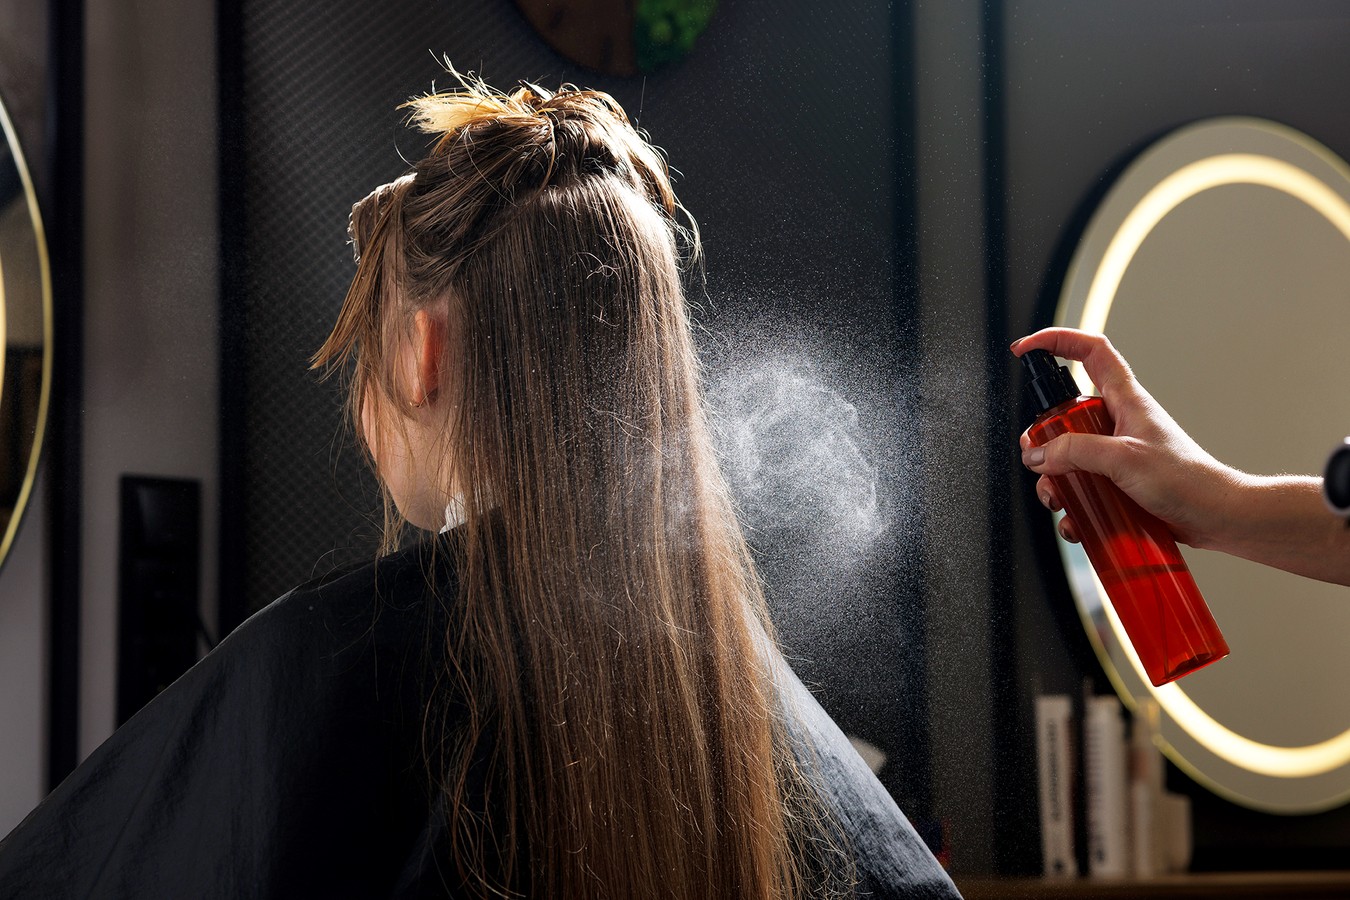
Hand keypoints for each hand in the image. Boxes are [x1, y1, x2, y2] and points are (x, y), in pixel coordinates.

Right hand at [1011, 328, 1242, 549]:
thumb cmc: (1187, 480)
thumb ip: (1076, 451)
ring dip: (1054, 479)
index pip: (1089, 351)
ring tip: (1056, 498)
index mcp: (1125, 400)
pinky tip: (1074, 520)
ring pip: (1069, 456)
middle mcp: (1118, 421)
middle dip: (1042, 438)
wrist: (1217, 516)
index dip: (1056, 341)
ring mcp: (1118, 452)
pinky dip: (1072, 504)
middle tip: (1035, 455)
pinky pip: (1083, 486)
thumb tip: (1039, 454)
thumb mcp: (1124, 459)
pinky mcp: (1119, 481)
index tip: (1025, 349)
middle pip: (1065, 414)